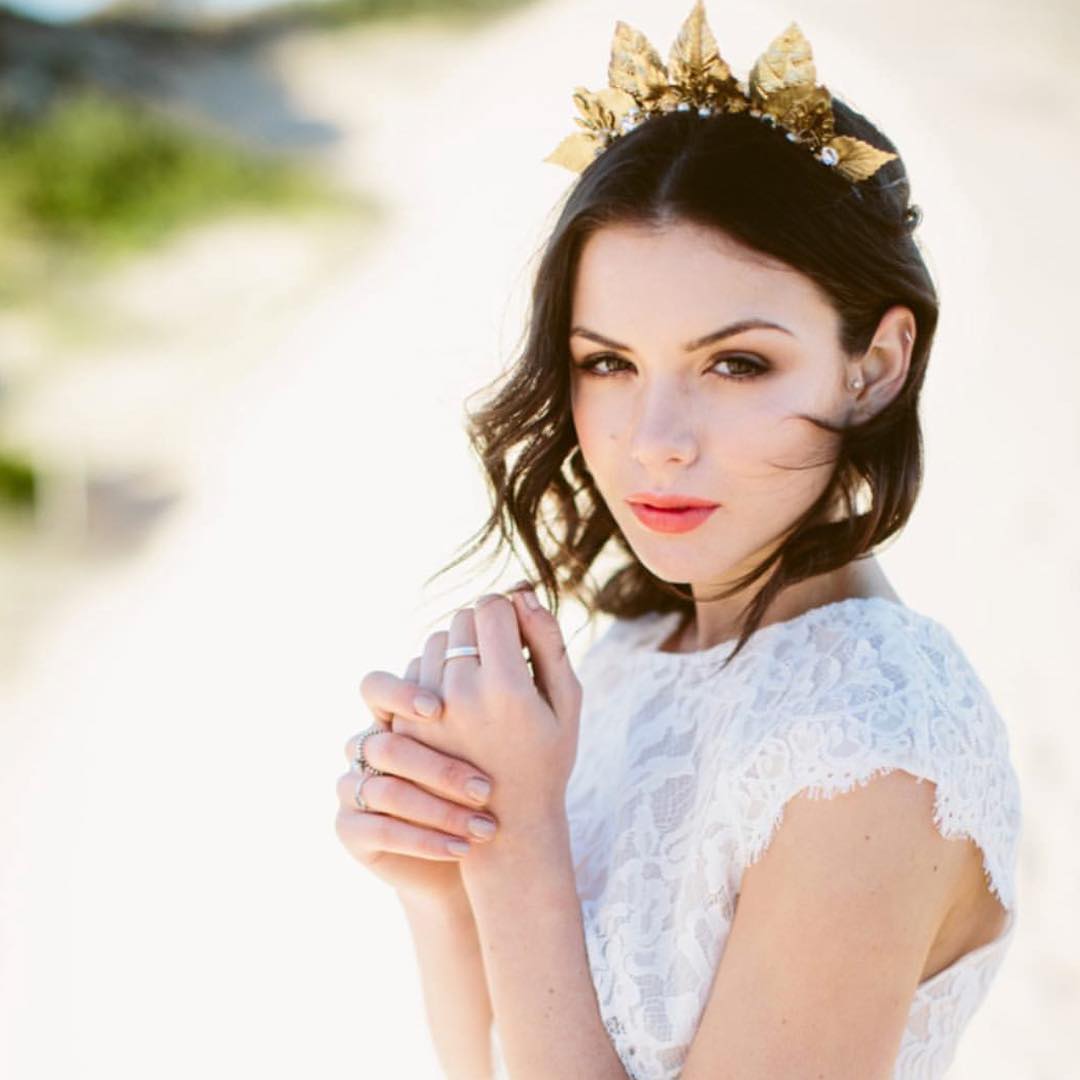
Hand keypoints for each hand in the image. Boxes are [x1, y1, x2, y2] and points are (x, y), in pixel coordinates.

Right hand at [334, 654, 499, 910]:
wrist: (470, 851)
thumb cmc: (485, 788)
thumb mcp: (486, 744)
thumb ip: (482, 701)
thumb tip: (508, 656)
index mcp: (391, 716)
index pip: (375, 687)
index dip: (401, 694)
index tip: (439, 708)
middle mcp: (364, 746)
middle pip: (387, 745)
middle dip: (441, 769)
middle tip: (486, 789)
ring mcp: (352, 787)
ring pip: (388, 789)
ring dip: (441, 810)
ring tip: (484, 827)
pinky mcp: (349, 829)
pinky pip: (381, 829)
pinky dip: (425, 840)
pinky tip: (462, 848)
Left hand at [390, 582, 582, 837]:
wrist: (504, 826)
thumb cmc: (546, 760)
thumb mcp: (566, 703)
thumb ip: (549, 643)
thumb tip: (523, 593)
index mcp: (506, 687)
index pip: (492, 608)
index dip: (507, 608)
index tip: (518, 625)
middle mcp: (460, 693)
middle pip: (462, 620)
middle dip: (483, 627)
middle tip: (503, 654)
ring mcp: (427, 709)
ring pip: (434, 640)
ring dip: (456, 647)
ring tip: (481, 678)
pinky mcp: (404, 722)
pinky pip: (415, 668)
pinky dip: (436, 672)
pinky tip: (458, 697)